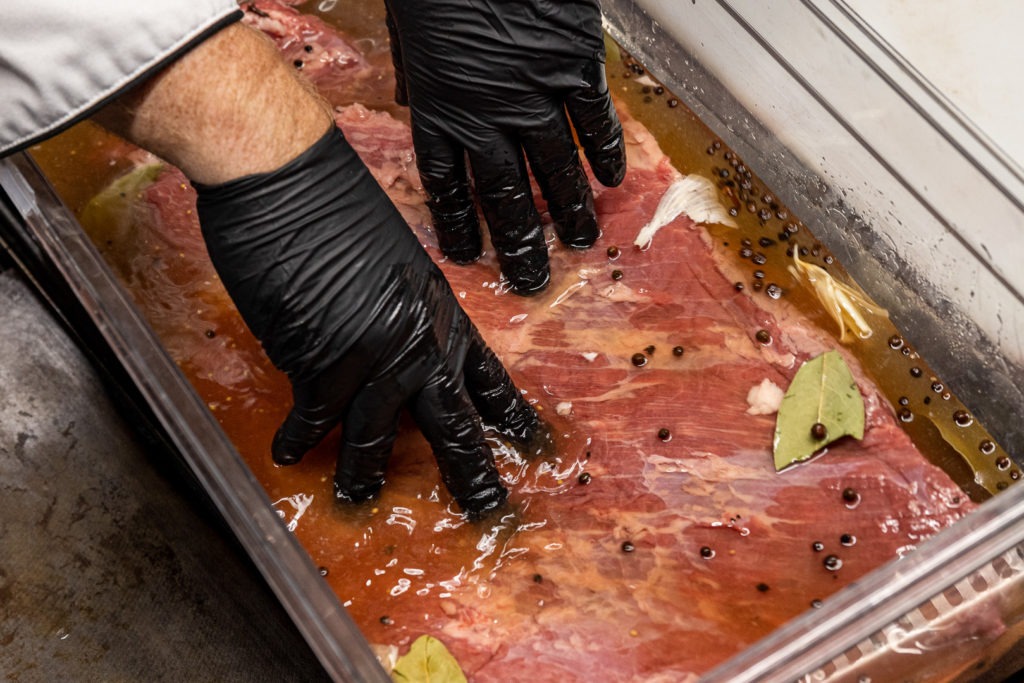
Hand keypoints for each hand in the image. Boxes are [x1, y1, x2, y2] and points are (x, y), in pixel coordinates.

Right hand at [195, 126, 538, 515]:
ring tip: (359, 500)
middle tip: (486, 509)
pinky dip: (297, 439)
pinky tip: (287, 454)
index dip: (507, 411)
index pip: (485, 372)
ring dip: (364, 474)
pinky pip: (314, 420)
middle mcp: (417, 339)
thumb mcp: (389, 258)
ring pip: (377, 438)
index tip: (528, 438)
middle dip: (471, 473)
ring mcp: (373, 356)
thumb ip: (397, 309)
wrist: (289, 175)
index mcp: (439, 309)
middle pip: (454, 422)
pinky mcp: (321, 364)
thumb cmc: (333, 202)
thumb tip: (382, 347)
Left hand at [385, 0, 625, 293]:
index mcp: (439, 108)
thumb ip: (411, 74)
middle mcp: (487, 115)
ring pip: (555, 170)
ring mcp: (534, 94)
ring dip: (570, 210)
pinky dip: (605, 153)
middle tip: (533, 279)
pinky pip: (594, 122)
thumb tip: (407, 100)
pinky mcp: (573, 67)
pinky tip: (612, 181)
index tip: (469, 254)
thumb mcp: (406, 28)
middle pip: (505, 195)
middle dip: (520, 244)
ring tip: (583, 242)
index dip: (458, 224)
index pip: (448, 185)